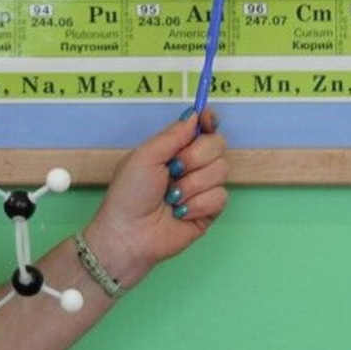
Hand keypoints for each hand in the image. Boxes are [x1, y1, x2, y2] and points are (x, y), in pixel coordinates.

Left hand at [82, 109, 228, 289]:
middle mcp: (190, 166)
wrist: (129, 234)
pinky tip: (180, 213)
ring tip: (171, 198)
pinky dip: (198, 204)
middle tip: (173, 170)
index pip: (202, 128)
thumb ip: (172, 135)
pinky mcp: (209, 210)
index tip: (208, 120)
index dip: (209, 121)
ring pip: (221, 170)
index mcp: (172, 150)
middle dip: (195, 157)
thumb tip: (195, 115)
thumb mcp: (145, 156)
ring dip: (192, 185)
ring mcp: (201, 188)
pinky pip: (220, 196)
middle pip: (217, 144)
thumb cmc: (129, 195)